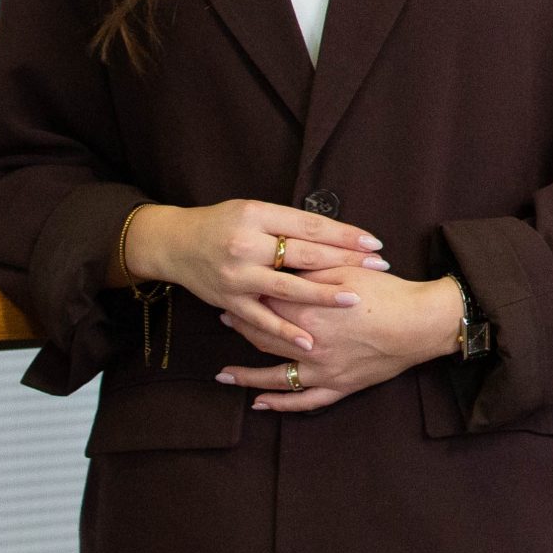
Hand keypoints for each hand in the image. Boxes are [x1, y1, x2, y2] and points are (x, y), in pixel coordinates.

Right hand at [126, 200, 386, 351]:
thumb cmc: (223, 222)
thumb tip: (336, 233)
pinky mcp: (229, 302)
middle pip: (305, 254)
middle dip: (345, 260)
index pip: (310, 226)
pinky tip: (308, 342)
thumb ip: (290, 223)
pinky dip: (284, 332)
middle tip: (377, 265)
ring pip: (288, 288)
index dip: (344, 234)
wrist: (174, 244)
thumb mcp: (256, 210)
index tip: (373, 242)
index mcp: (258, 216)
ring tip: (353, 300)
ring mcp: (237, 276)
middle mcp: (247, 245)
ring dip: (323, 295)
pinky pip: (261, 320)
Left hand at [216, 266, 461, 411]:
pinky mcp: (338, 386)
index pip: (268, 302)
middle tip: (225, 318)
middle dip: (242, 326)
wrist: (422, 324)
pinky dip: (279, 404)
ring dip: (246, 375)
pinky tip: (259, 404)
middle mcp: (309, 345)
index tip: (238, 286)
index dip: (251, 294)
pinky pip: (302, 401)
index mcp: (310, 312)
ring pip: (274, 375)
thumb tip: (282, 267)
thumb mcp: (348, 271)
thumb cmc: (389, 294)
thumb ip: (312, 270)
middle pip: (265, 335)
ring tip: (224, 373)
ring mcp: (322, 370)